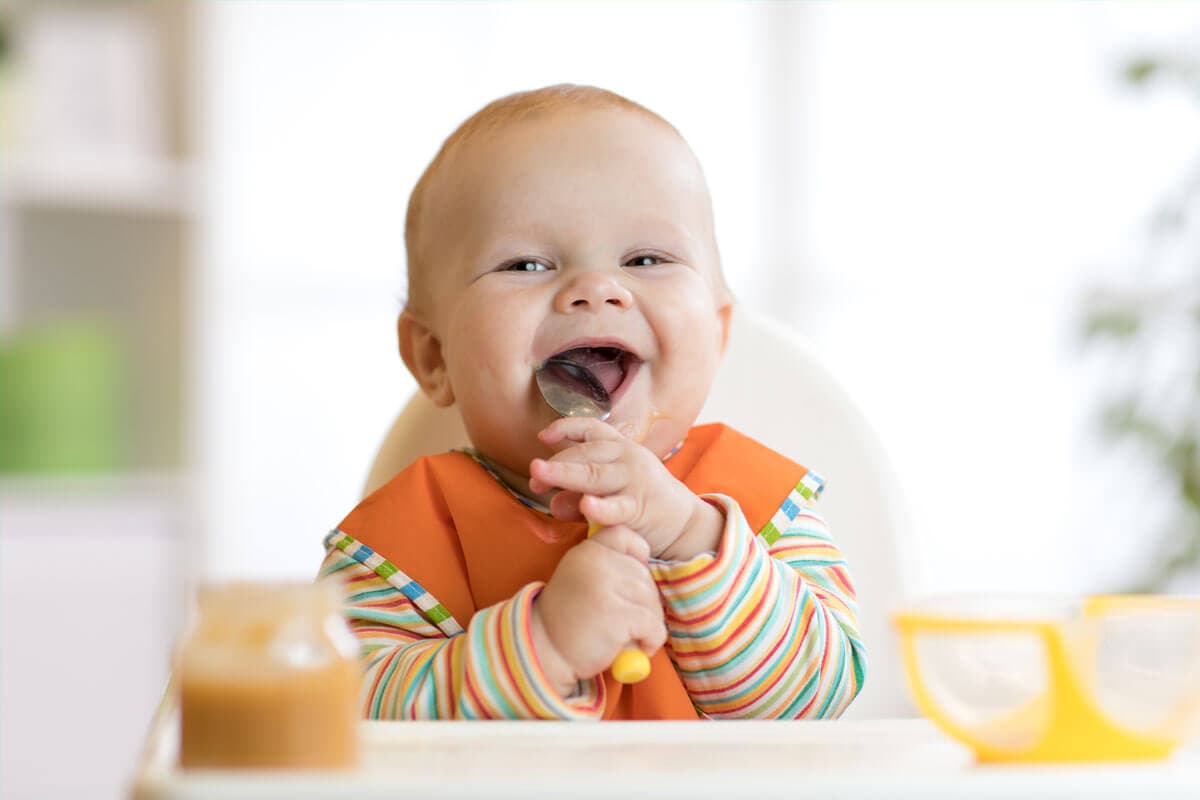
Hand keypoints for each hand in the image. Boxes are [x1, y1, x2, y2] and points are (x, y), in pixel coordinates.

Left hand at [528, 417, 723, 559]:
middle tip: (534, 475)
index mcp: (619, 446)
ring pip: (594, 475)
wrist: (682, 522)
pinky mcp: (639, 507)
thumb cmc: (640, 500)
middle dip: (555, 463)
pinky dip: (601, 506)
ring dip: (565, 474)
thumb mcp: (609, 490)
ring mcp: (634, 481)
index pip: (590, 428)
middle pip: (585, 454)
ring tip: (540, 477)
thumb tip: (552, 501)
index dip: (565, 428)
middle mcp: (626, 458)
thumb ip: (578, 493)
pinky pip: (617, 507)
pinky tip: (586, 505)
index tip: (543, 437)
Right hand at [531, 527, 666, 696]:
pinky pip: (654, 625)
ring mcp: (606, 585)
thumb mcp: (582, 579)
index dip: (637, 558)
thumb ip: (609, 567)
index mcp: (587, 550)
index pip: (625, 536)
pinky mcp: (616, 613)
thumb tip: (647, 569)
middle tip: (628, 623)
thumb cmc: (570, 621)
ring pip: (652, 602)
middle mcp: (596, 561)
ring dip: (648, 624)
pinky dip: (651, 640)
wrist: (543, 653)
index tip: (626, 586)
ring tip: (627, 637)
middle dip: (645, 602)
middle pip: (645, 575)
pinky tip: (636, 648)